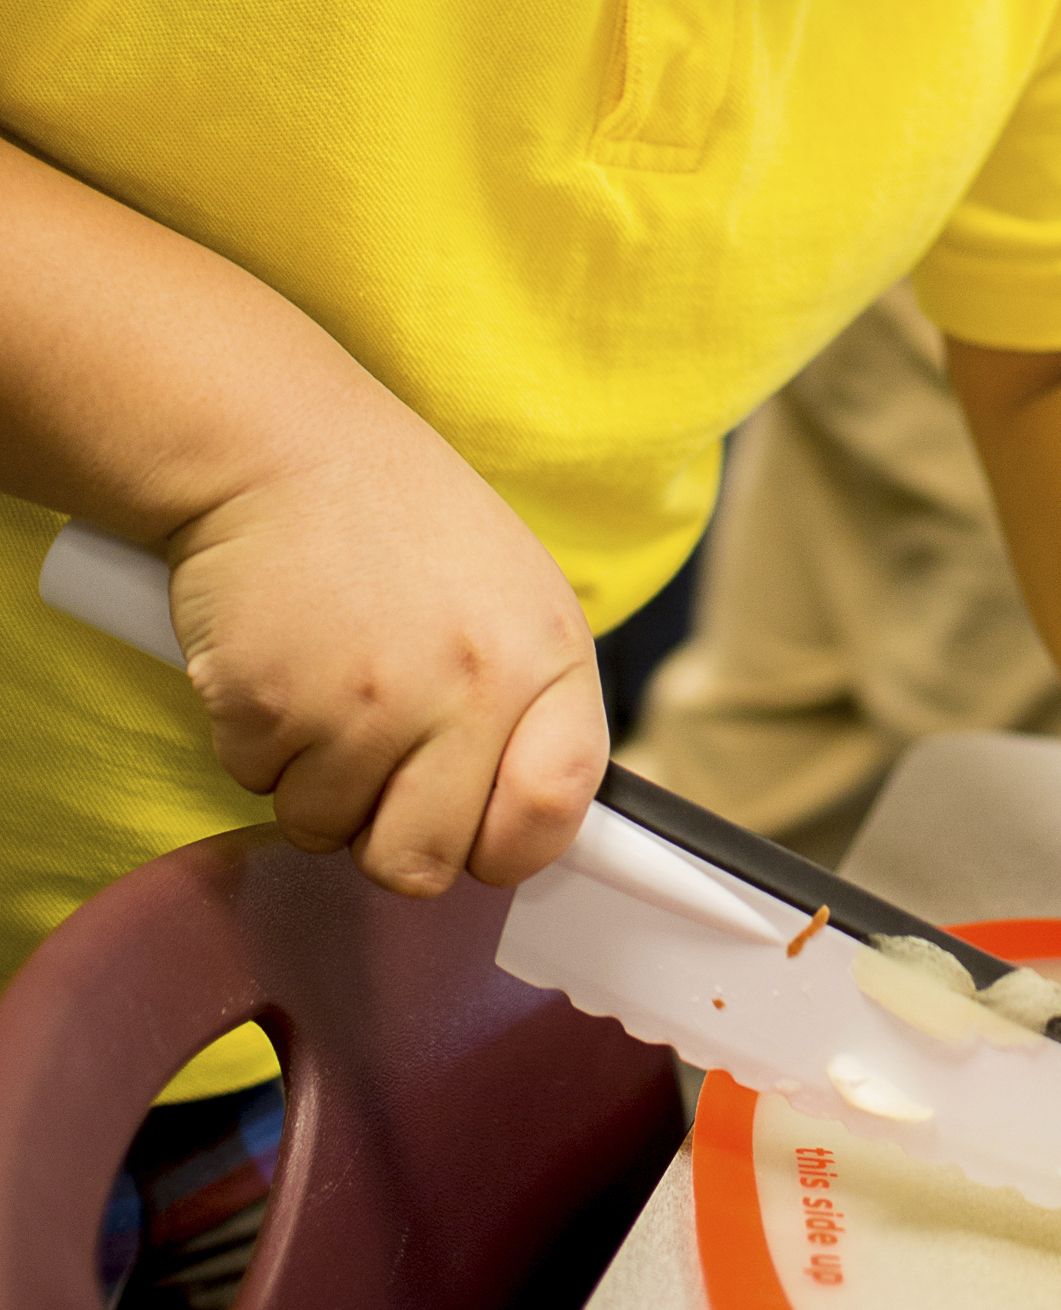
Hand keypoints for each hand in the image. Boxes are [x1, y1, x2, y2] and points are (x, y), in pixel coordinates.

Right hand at [165, 395, 606, 900]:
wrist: (280, 445)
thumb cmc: (401, 524)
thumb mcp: (512, 596)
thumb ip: (529, 706)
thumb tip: (522, 828)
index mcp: (545, 656)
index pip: (555, 812)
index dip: (505, 845)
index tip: (474, 829)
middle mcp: (470, 687)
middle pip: (422, 864)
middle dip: (386, 832)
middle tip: (372, 757)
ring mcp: (368, 702)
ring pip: (325, 830)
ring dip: (312, 780)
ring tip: (324, 682)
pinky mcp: (271, 705)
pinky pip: (256, 786)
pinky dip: (256, 743)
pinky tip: (279, 659)